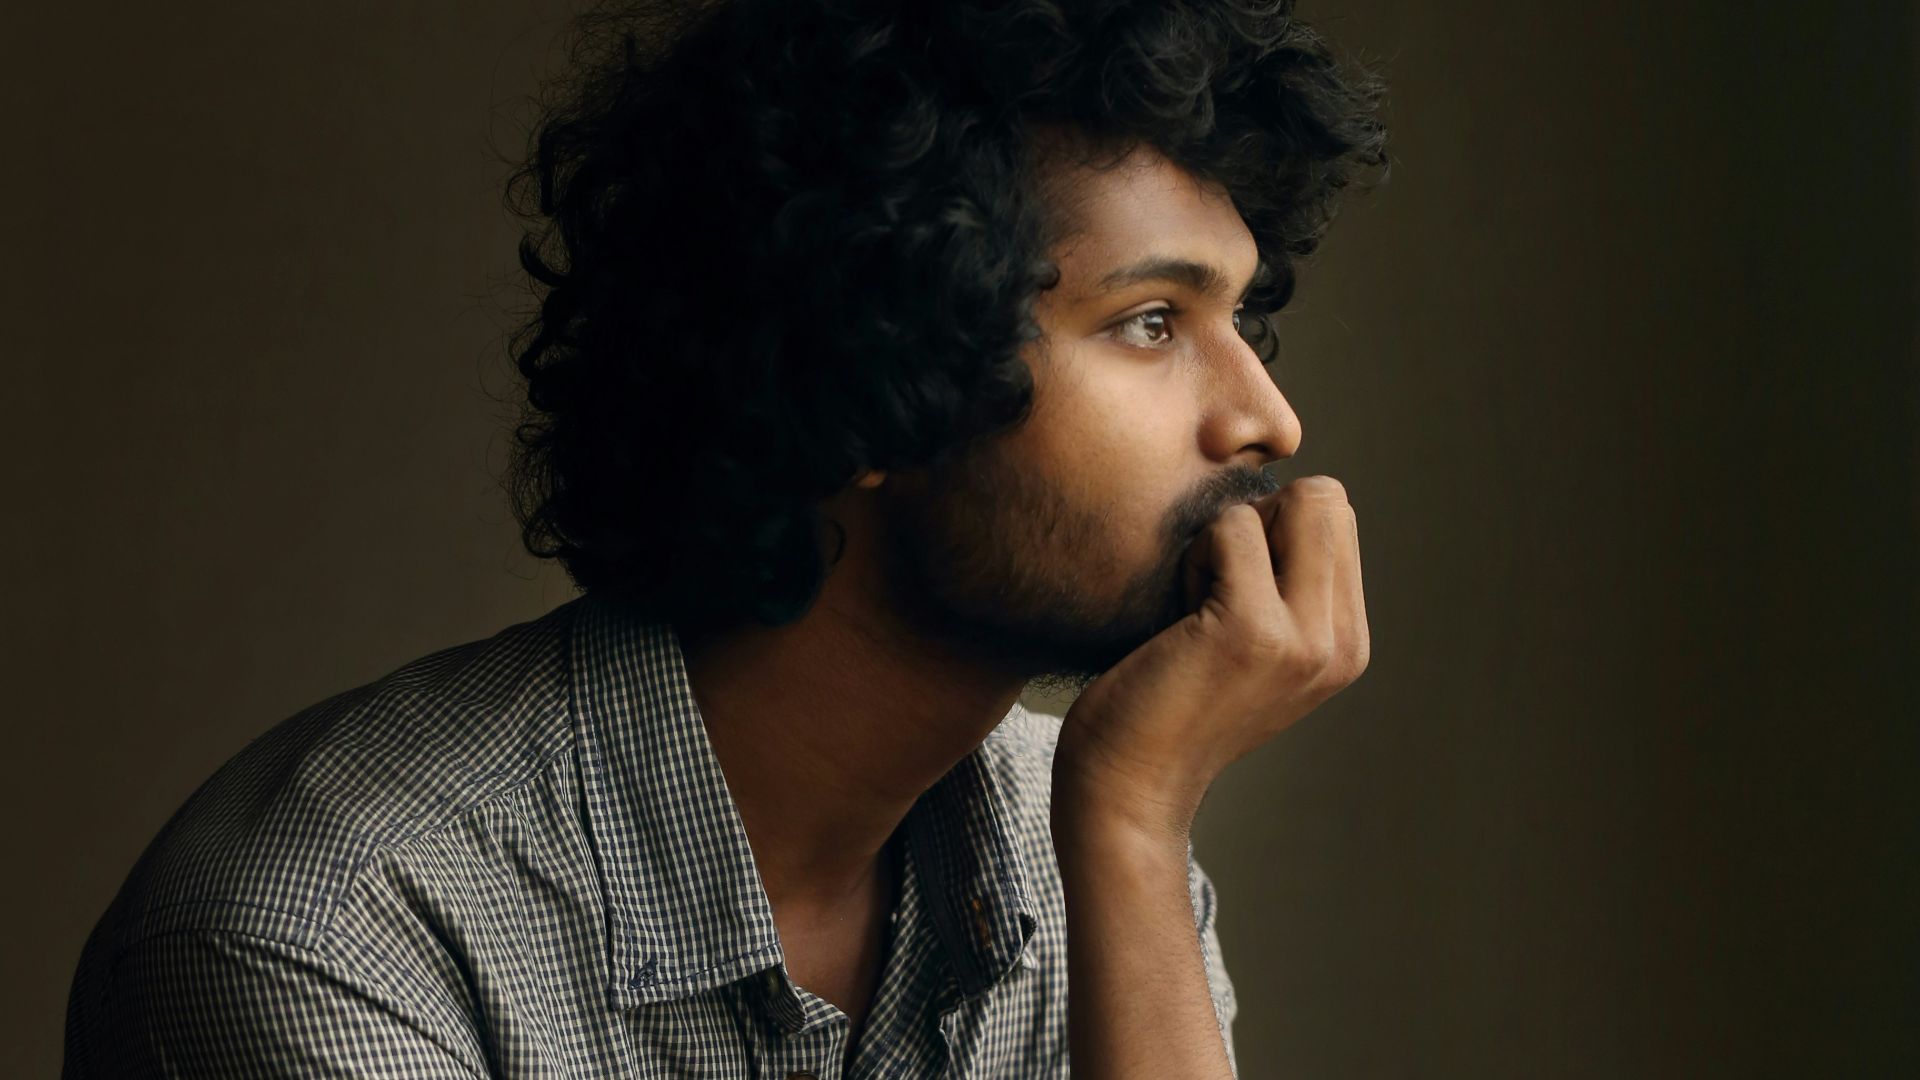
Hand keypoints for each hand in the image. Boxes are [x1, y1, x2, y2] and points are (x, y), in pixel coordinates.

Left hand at [1052, 475, 1370, 840]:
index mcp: (1346, 644)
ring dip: (1222, 540)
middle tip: (1212, 590)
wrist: (1127, 787)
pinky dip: (1194, 556)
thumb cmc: (1165, 701)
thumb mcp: (1251, 646)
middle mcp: (1340, 643)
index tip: (1231, 591)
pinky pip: (1231, 526)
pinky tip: (1176, 619)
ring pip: (1287, 502)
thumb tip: (1279, 496)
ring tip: (1194, 610)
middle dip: (1259, 520)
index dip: (1274, 528)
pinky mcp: (1254, 629)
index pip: (1337, 518)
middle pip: (1327, 498)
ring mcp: (1305, 638)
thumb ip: (1285, 586)